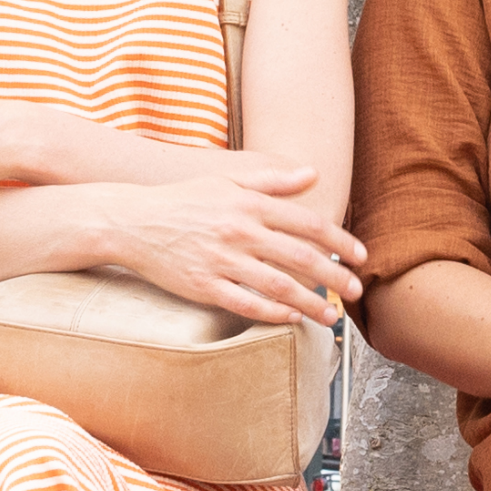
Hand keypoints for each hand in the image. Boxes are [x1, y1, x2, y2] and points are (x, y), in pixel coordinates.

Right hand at [111, 152, 365, 324]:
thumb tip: (312, 172)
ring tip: (333, 316)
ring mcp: (220, 260)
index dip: (340, 241)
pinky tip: (292, 318)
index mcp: (249, 204)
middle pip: (300, 257)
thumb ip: (271, 180)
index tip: (360, 256)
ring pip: (278, 285)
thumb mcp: (226, 182)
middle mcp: (239, 231)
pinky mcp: (202, 285)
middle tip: (357, 291)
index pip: (307, 223)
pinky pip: (245, 303)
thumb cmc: (182, 201)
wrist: (130, 221)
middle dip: (335, 277)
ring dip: (311, 302)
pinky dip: (272, 312)